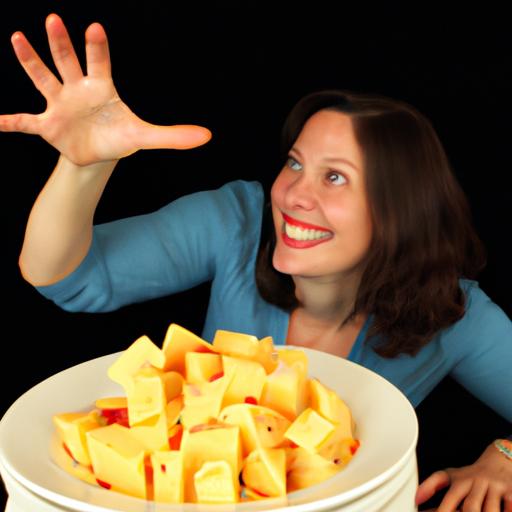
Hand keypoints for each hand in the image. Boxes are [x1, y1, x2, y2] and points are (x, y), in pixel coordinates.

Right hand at [0, 13, 210, 165]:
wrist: (98, 153)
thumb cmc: (119, 137)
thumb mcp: (146, 137)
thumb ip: (173, 136)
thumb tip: (207, 137)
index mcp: (102, 88)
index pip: (100, 62)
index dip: (97, 47)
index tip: (95, 28)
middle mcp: (77, 89)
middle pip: (67, 61)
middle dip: (61, 43)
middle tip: (54, 19)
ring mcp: (59, 104)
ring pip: (43, 78)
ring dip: (31, 61)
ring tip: (18, 38)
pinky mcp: (47, 124)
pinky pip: (25, 121)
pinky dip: (10, 122)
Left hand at [416, 442, 511, 510]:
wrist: (499, 459)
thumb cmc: (471, 474)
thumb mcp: (451, 475)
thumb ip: (432, 485)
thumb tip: (415, 498)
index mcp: (462, 481)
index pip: (452, 497)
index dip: (445, 510)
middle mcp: (478, 483)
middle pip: (472, 507)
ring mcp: (496, 488)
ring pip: (491, 510)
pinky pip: (509, 506)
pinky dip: (506, 510)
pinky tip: (502, 511)